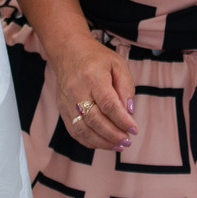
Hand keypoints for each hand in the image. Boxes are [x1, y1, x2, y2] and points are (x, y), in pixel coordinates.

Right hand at [50, 37, 137, 151]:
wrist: (68, 51)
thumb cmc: (96, 58)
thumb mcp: (117, 64)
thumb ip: (126, 87)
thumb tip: (129, 111)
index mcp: (92, 76)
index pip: (108, 103)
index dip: (122, 120)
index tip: (134, 129)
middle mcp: (77, 90)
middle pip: (94, 119)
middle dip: (113, 134)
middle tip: (127, 141)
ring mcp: (67, 102)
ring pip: (83, 129)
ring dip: (102, 142)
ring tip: (118, 145)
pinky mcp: (62, 110)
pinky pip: (75, 131)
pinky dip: (89, 141)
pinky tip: (103, 142)